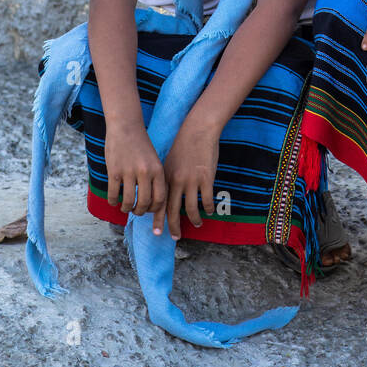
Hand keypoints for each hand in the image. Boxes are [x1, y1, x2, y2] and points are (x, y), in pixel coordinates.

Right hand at [104, 123, 166, 218]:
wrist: (126, 125)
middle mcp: (145, 172)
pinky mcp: (114, 170)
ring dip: (126, 208)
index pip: (160, 199)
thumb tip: (154, 202)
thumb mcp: (154, 160)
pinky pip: (113, 194)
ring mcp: (129, 171)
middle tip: (135, 211)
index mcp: (158, 170)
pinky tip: (113, 201)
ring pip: (129, 201)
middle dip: (139, 212)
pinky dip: (113, 201)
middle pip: (144, 203)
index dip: (154, 209)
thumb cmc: (140, 144)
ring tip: (124, 207)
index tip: (148, 210)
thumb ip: (155, 178)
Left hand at [161, 112, 222, 239]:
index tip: (157, 232)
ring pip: (190, 208)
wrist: (198, 129)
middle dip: (173, 226)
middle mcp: (176, 181)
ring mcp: (191, 180)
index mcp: (165, 177)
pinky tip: (209, 211)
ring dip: (194, 219)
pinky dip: (207, 208)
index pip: (159, 203)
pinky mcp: (206, 178)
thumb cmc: (184, 144)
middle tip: (175, 237)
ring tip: (197, 224)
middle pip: (173, 210)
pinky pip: (206, 200)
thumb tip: (163, 193)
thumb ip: (166, 178)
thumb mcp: (168, 161)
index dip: (158, 219)